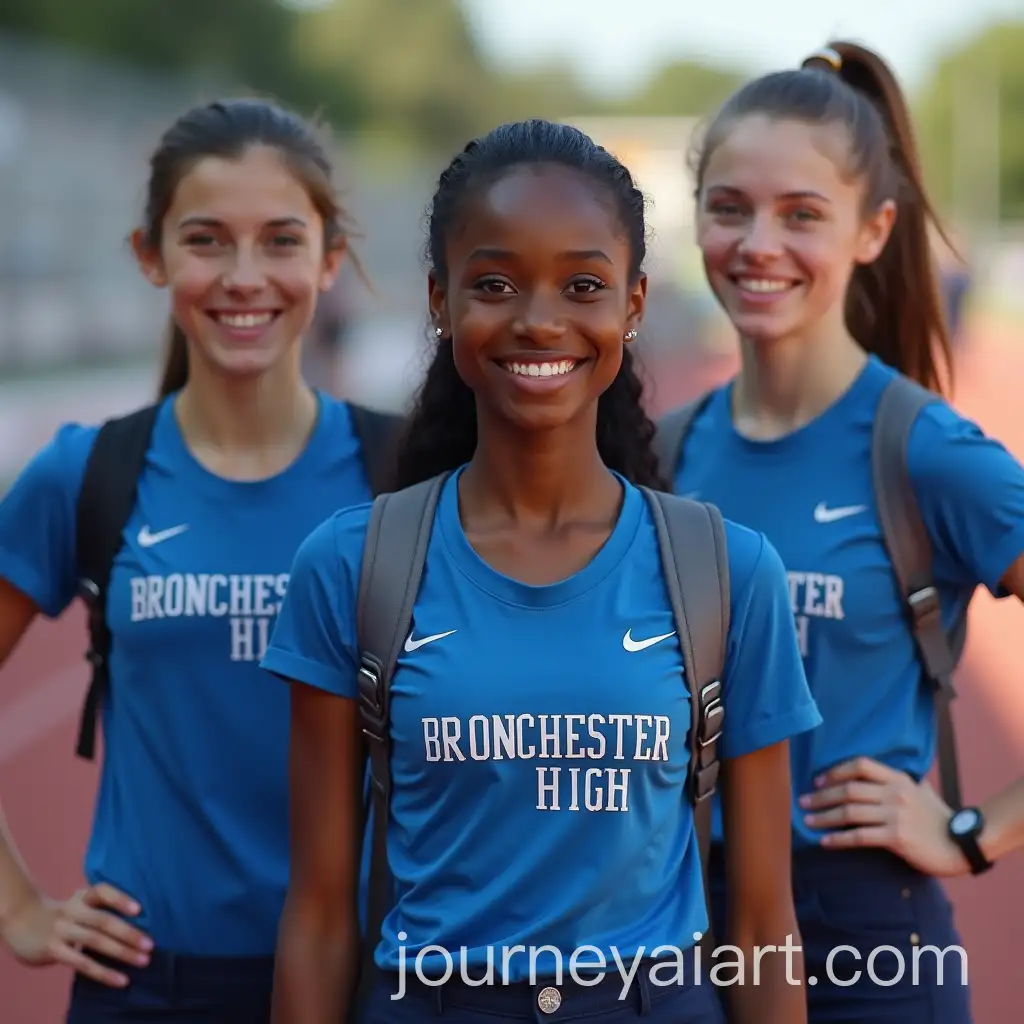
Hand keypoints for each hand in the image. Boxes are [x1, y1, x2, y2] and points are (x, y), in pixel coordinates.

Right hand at [1, 884, 152, 986]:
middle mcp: (72, 911)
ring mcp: (62, 930)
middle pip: (103, 921)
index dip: (120, 899)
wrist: (22, 922)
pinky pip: (81, 963)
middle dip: (129, 933)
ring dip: (121, 952)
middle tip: (150, 945)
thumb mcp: (80, 904)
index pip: (102, 892)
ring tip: (142, 961)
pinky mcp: (53, 950)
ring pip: (95, 941)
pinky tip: (120, 980)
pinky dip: (103, 972)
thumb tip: (141, 921)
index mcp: (82, 897)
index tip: (139, 909)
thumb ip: (101, 909)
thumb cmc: (64, 914)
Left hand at [800, 756, 970, 876]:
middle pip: (848, 789)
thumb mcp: (919, 790)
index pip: (859, 765)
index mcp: (898, 778)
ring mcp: (895, 814)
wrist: (962, 844)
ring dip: (823, 817)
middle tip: (803, 802)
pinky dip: (838, 839)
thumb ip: (898, 782)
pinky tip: (825, 842)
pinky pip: (859, 836)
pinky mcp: (897, 837)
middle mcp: (894, 793)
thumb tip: (873, 777)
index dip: (835, 771)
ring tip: (807, 821)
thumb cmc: (938, 818)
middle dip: (821, 796)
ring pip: (849, 813)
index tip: (818, 780)